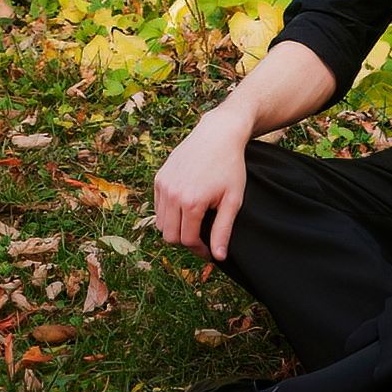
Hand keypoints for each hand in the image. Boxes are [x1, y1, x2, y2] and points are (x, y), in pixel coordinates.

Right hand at [153, 110, 250, 260]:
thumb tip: (219, 256)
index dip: (199, 250)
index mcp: (191, 203)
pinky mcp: (159, 178)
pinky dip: (168, 213)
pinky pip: (158, 206)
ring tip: (194, 223)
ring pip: (161, 223)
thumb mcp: (233, 200)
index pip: (187, 240)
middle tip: (202, 239)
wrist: (218, 134)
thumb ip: (223, 230)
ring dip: (176, 228)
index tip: (210, 251)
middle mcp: (172, 195)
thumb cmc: (230, 166)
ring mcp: (163, 185)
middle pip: (170, 235)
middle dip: (186, 241)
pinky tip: (185, 208)